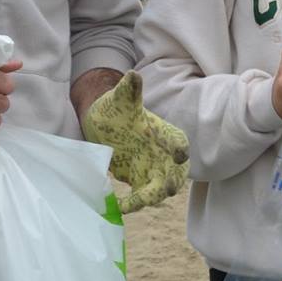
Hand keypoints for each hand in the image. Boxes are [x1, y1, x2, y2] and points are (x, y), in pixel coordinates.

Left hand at [80, 71, 190, 213]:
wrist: (102, 126)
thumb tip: (133, 75)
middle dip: (173, 180)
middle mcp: (163, 155)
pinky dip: (132, 204)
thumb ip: (129, 90)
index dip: (179, 148)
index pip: (177, 141)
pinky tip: (117, 205)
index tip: (179, 155)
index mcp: (164, 133)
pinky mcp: (139, 183)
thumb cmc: (116, 109)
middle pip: (176, 172)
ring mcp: (152, 171)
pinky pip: (140, 197)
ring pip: (159, 188)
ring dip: (152, 196)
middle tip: (167, 188)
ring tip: (136, 202)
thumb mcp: (121, 99)